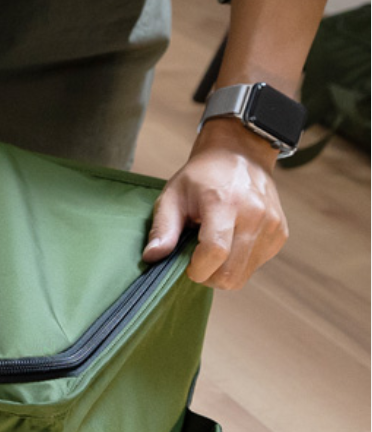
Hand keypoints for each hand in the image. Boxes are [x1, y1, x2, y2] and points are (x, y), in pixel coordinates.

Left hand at [142, 119, 287, 289]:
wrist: (239, 155)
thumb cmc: (201, 177)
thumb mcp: (172, 195)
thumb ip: (163, 228)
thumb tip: (152, 257)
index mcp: (225, 203)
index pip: (215, 252)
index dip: (196, 269)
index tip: (185, 264)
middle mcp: (255, 215)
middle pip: (230, 273)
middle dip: (207, 276)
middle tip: (195, 260)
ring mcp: (272, 226)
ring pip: (242, 276)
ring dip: (222, 272)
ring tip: (211, 249)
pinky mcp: (280, 234)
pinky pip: (254, 266)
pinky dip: (237, 264)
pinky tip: (229, 243)